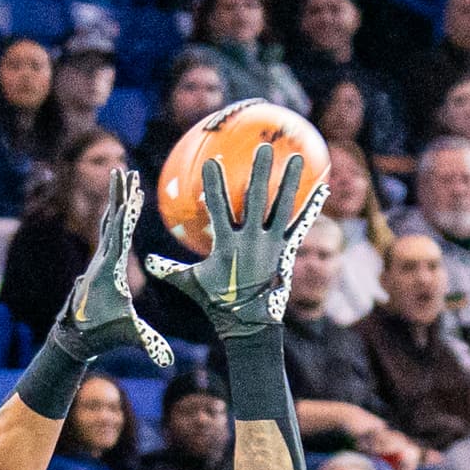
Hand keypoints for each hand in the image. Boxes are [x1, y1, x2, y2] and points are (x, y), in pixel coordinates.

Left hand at [51, 170, 174, 372]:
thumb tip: (166, 360)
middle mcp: (102, 257)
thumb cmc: (102, 333)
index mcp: (110, 268)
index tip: (133, 194)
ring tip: (121, 177)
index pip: (121, 235)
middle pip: (112, 219)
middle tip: (125, 171)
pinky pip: (108, 231)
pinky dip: (114, 214)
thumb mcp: (128, 335)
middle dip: (120, 195)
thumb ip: (147, 343)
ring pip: (109, 221)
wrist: (77, 335)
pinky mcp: (101, 261)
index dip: (128, 214)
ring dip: (116, 199)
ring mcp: (100, 258)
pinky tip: (116, 205)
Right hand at [150, 135, 320, 340]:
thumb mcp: (191, 284)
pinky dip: (312, 206)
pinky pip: (301, 225)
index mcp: (227, 245)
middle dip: (258, 172)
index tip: (211, 161)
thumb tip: (146, 261)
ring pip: (282, 207)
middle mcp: (252, 241)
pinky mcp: (286, 250)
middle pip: (255, 200)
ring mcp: (272, 245)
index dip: (214, 185)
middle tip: (262, 147)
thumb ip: (170, 269)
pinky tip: (323, 188)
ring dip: (289, 181)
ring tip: (295, 156)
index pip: (218, 209)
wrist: (249, 323)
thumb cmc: (217, 301)